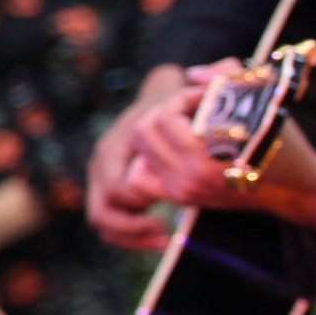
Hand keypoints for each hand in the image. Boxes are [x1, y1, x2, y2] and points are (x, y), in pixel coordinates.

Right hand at [88, 63, 186, 249]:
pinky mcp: (111, 194)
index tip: (171, 202)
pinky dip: (131, 237)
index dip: (142, 198)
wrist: (159, 103)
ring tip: (165, 239)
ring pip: (103, 221)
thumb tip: (202, 76)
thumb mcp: (195, 87)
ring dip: (132, 236)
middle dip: (133, 226)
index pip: (117, 182)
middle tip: (166, 232)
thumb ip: (213, 77)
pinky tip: (163, 239)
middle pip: (102, 209)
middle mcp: (103, 162)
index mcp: (118, 140)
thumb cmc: (179, 98)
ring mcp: (103, 180)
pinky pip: (112, 226)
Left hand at [120, 63, 315, 234]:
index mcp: (214, 151)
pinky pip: (139, 174)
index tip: (213, 95)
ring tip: (185, 124)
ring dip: (159, 128)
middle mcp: (194, 174)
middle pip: (146, 127)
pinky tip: (172, 148)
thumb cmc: (282, 141)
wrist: (294, 188)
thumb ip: (229, 76)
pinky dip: (148, 157)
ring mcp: (185, 188)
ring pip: (141, 147)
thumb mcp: (265, 101)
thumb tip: (192, 73)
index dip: (190, 95)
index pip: (170, 113)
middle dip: (169, 109)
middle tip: (194, 107)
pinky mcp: (181, 197)